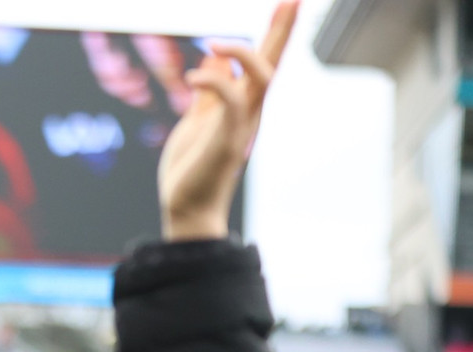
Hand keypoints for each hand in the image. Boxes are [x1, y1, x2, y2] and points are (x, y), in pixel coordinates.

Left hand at [157, 1, 297, 240]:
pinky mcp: (229, 138)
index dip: (273, 32)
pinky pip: (230, 100)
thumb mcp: (196, 121)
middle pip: (272, 63)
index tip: (285, 3)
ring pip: (260, 79)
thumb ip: (207, 93)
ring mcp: (242, 125)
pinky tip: (192, 77)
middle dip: (281, 31)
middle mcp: (249, 112)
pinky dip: (215, 82)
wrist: (187, 209)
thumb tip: (212, 59)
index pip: (262, 62)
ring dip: (246, 54)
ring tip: (216, 41)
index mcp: (242, 106)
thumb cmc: (191, 170)